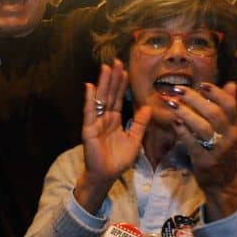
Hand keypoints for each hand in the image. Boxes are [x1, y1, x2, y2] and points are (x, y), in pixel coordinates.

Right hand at [75, 60, 150, 212]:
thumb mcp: (135, 139)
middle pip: (109, 94)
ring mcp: (95, 123)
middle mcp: (104, 118)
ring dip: (103, 84)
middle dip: (113, 78)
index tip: (125, 69)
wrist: (106, 176)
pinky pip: (89, 112)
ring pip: (100, 99)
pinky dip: (89, 100)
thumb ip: (140, 123)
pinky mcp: (89, 130)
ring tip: (106, 68)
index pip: (118, 98)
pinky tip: (90, 87)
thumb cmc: (118, 160)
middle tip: (116, 61)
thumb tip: (148, 106)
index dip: (122, 84)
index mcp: (114, 120)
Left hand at [164, 82, 236, 220]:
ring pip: (203, 127)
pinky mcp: (205, 160)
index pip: (230, 105)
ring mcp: (218, 149)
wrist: (223, 181)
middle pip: (214, 113)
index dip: (216, 93)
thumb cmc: (222, 150)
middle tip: (178, 90)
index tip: (201, 84)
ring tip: (171, 103)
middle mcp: (230, 136)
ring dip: (186, 113)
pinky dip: (183, 131)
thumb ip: (229, 107)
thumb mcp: (229, 129)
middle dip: (195, 99)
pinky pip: (193, 143)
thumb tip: (231, 84)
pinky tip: (173, 121)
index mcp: (235, 126)